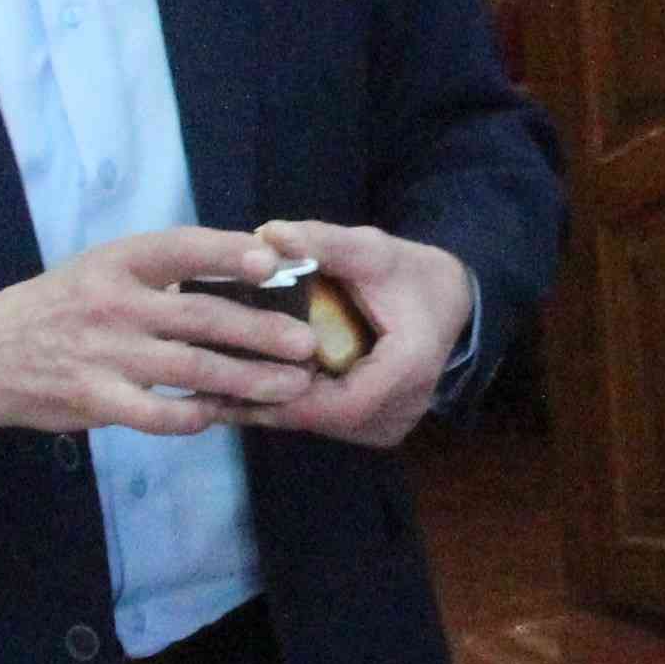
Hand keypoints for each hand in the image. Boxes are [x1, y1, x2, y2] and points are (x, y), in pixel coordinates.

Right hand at [0, 227, 320, 439]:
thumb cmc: (58, 307)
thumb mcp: (100, 270)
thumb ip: (160, 272)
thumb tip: (243, 268)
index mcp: (118, 262)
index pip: (181, 249)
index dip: (228, 253)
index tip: (273, 261)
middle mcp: (114, 303)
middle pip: (201, 315)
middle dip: (260, 330)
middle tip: (305, 342)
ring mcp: (105, 354)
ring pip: (191, 368)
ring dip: (247, 379)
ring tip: (290, 385)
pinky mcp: (95, 400)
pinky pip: (157, 414)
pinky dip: (194, 417)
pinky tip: (223, 416)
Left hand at [226, 219, 476, 449]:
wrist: (453, 302)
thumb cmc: (411, 274)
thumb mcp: (371, 249)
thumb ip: (322, 242)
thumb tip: (267, 234)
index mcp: (408, 368)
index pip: (340, 401)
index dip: (287, 395)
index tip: (237, 375)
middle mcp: (402, 409)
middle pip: (324, 418)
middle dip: (269, 400)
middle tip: (211, 378)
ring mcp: (392, 426)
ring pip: (323, 425)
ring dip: (277, 406)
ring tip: (220, 384)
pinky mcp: (380, 429)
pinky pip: (330, 423)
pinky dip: (295, 407)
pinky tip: (253, 388)